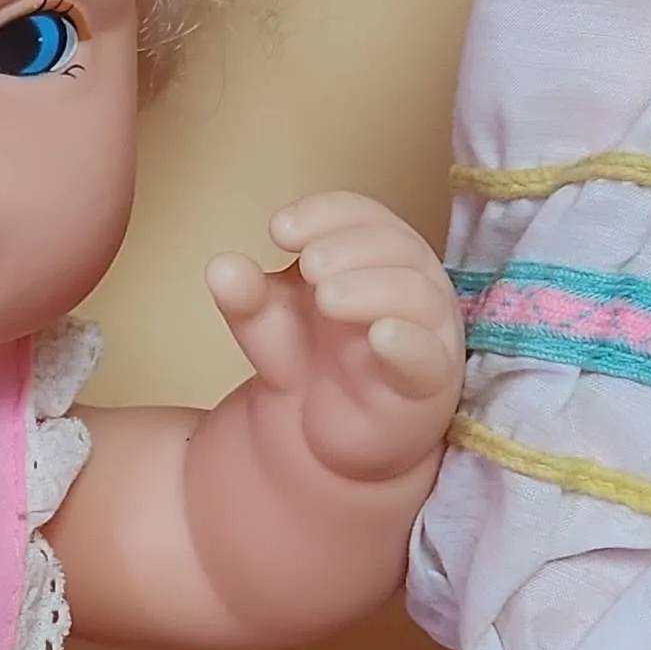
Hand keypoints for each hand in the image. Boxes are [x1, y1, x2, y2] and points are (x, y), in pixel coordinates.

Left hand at [207, 192, 463, 486]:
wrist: (320, 434)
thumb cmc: (308, 358)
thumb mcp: (265, 322)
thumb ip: (245, 296)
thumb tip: (221, 266)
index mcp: (375, 253)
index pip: (363, 215)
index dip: (325, 214)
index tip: (279, 230)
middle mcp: (410, 282)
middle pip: (395, 245)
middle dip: (348, 247)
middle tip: (308, 265)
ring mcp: (425, 330)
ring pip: (416, 294)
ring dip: (372, 287)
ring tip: (326, 297)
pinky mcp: (428, 382)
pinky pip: (429, 356)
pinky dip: (408, 342)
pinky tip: (381, 335)